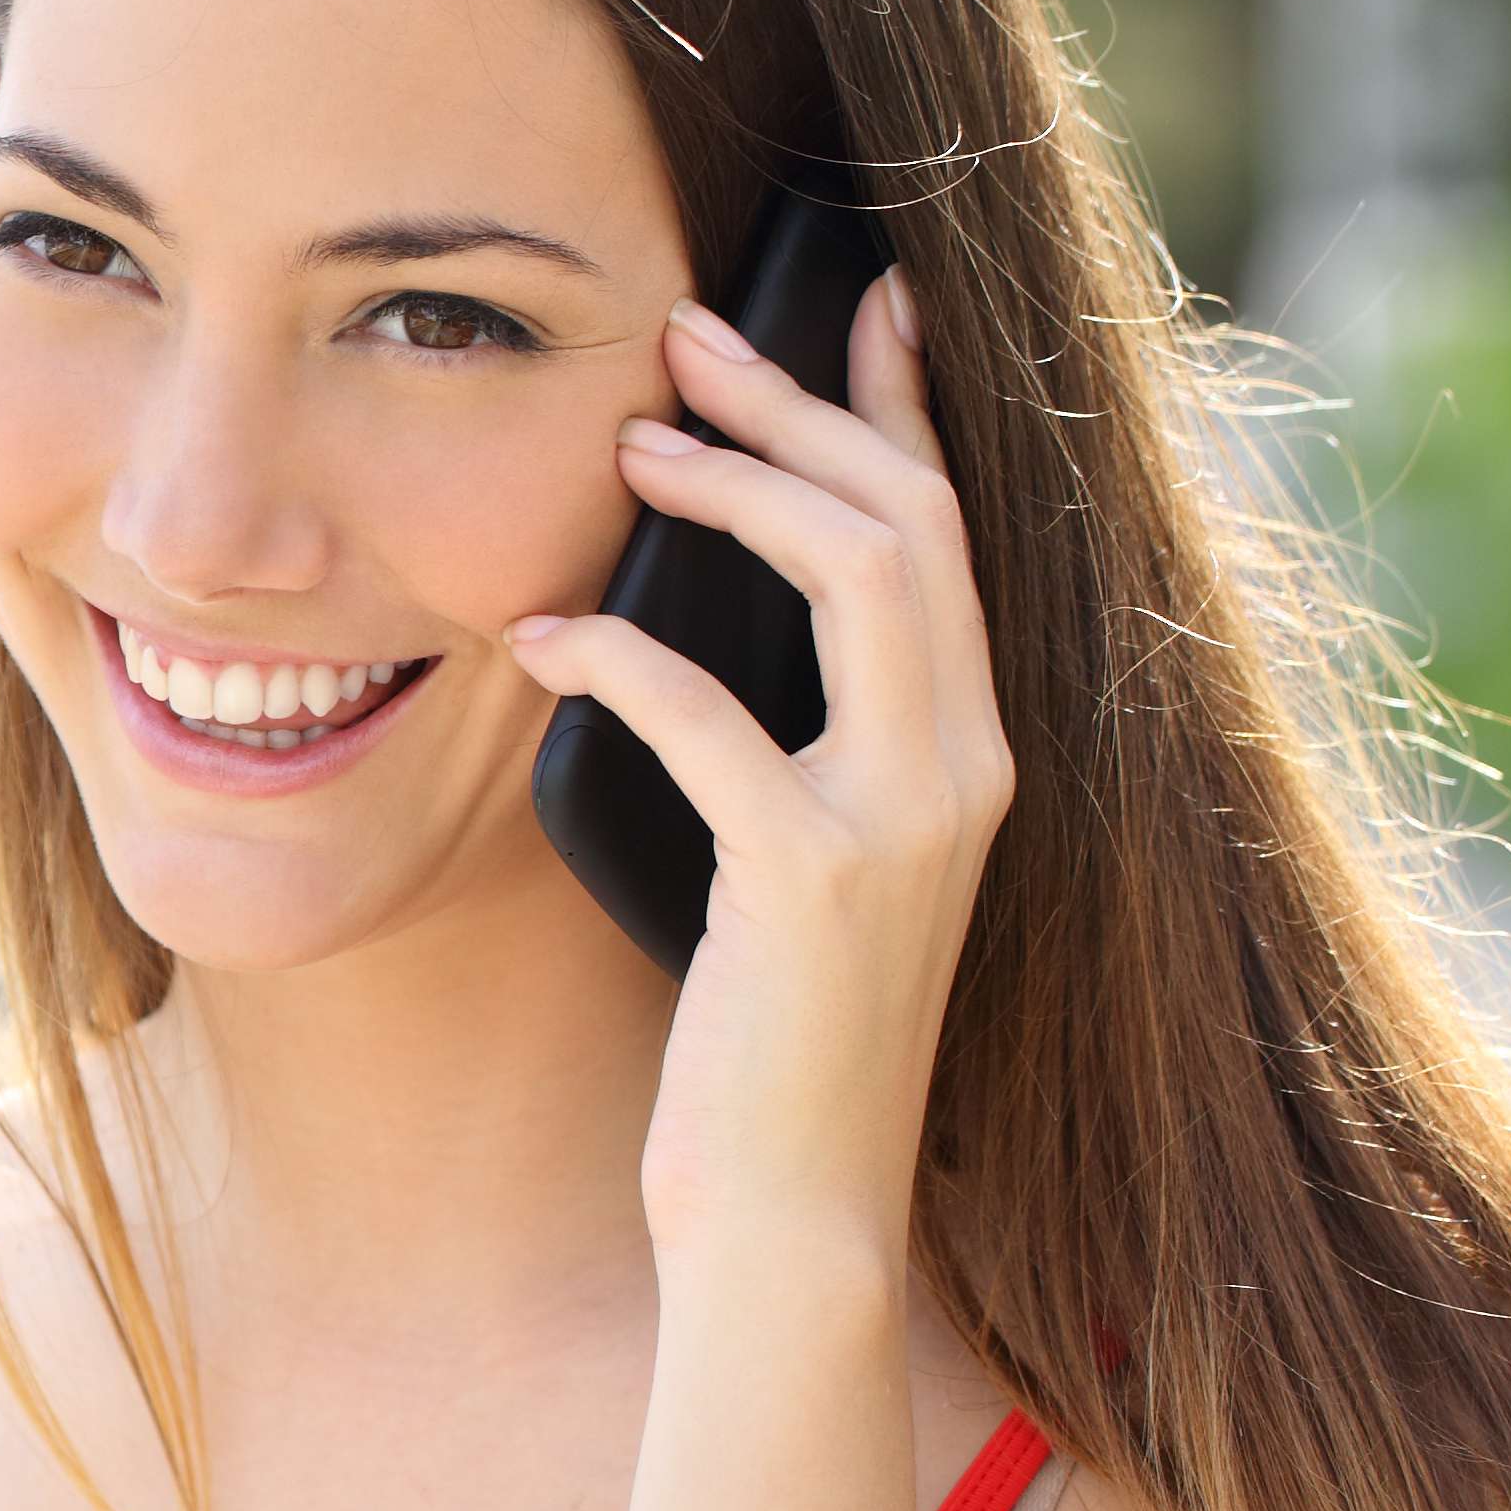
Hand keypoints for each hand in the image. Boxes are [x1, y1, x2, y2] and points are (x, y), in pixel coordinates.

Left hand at [503, 269, 1012, 1274]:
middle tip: (685, 341)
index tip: (858, 299)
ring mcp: (904, 820)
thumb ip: (792, 746)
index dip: (906, 404)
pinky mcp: (812, 878)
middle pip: (912, 521)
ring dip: (735, 492)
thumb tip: (696, 614)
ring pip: (857, 577)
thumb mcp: (797, 866)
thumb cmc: (768, 1041)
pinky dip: (619, 653)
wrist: (793, 1211)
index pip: (954, 535)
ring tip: (628, 448)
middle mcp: (965, 770)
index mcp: (969, 756)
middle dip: (800, 409)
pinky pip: (710, 715)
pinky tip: (540, 636)